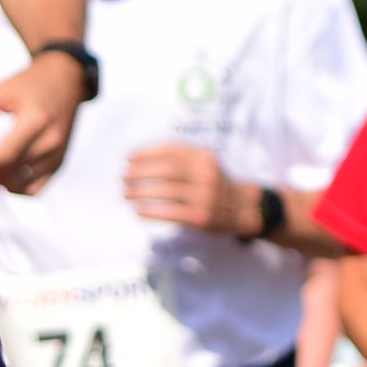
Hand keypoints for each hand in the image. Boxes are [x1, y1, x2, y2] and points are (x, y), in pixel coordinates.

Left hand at [0, 51, 88, 193]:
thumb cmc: (31, 84)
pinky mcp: (59, 163)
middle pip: (11, 170)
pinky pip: (34, 189)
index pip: (6, 153)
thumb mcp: (3, 89)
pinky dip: (14, 187)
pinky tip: (1, 173)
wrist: (66, 81)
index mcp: (36, 120)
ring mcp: (57, 155)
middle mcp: (50, 141)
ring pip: (20, 184)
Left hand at [122, 143, 261, 233]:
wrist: (242, 208)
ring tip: (126, 194)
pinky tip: (138, 210)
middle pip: (165, 169)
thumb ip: (179, 157)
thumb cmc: (213, 183)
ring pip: (165, 191)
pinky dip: (150, 211)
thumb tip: (137, 158)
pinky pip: (170, 212)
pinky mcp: (200, 217)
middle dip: (140, 172)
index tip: (128, 158)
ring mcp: (204, 196)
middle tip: (124, 177)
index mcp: (203, 156)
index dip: (145, 153)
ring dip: (140, 191)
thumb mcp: (203, 163)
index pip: (170, 150)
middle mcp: (205, 174)